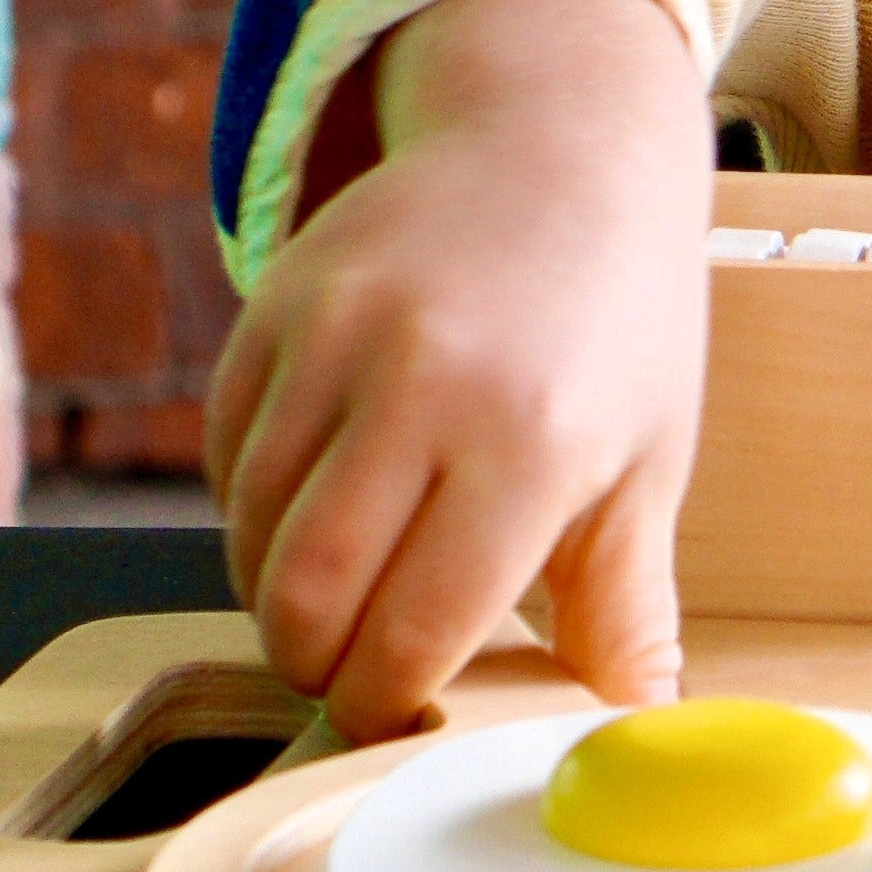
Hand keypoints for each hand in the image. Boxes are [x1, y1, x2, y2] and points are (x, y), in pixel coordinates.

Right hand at [204, 0, 711, 744]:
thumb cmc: (618, 316)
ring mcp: (336, 334)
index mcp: (529, 439)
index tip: (400, 717)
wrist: (559, 145)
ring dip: (278, 590)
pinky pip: (223, 457)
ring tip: (344, 585)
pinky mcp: (273, 302)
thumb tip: (631, 726)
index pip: (411, 633)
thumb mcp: (649, 456)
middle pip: (306, 599)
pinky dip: (251, 507)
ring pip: (248, 535)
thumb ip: (624, 604)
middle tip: (356, 666)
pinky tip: (318, 500)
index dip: (389, 704)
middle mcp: (422, 382)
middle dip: (318, 663)